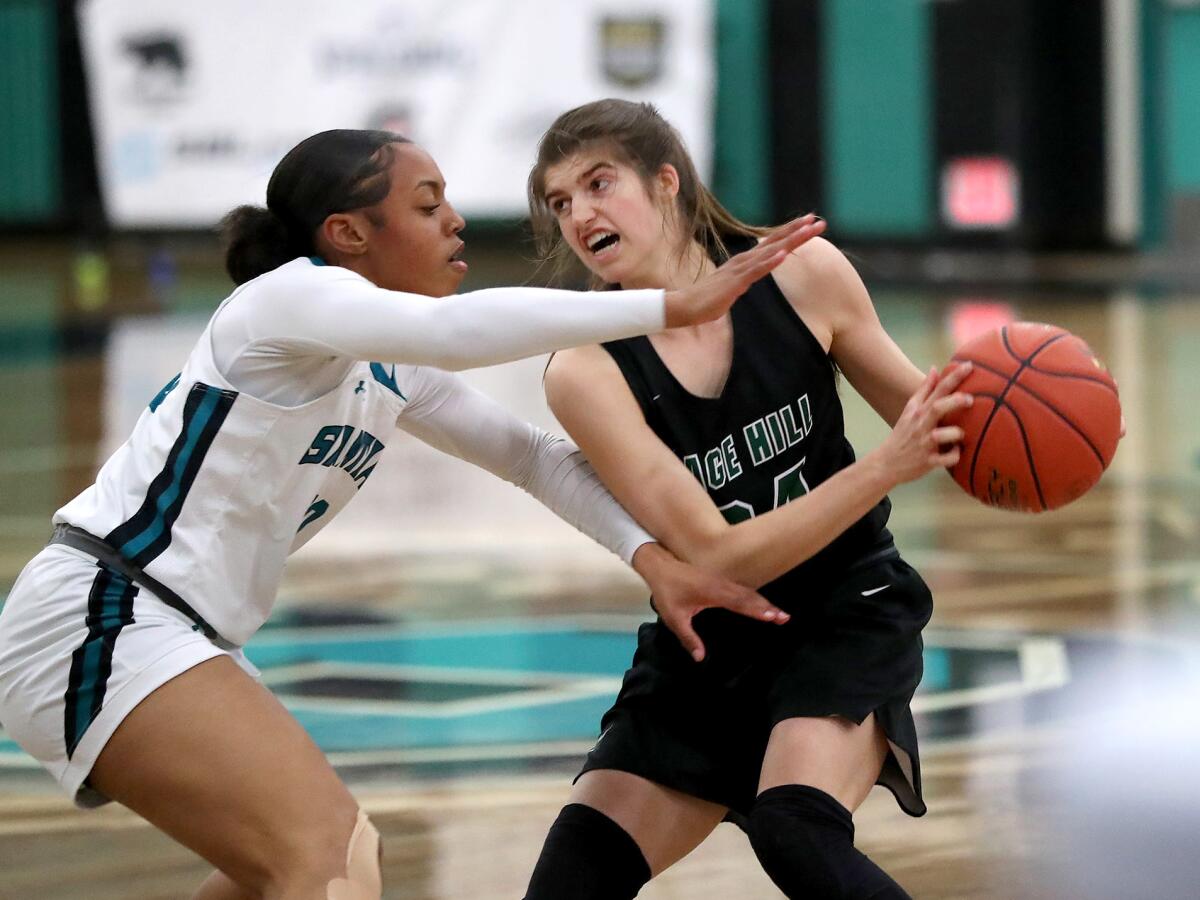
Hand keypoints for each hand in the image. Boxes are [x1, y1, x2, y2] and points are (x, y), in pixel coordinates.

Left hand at [631, 543, 787, 661]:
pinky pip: (742, 588)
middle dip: (768, 607)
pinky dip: (756, 597)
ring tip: (780, 614)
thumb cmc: (668, 592)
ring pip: (748, 592)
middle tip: (785, 618)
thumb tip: (700, 658)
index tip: (772, 616)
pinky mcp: (721, 580)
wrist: (661, 567)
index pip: (739, 602)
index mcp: (713, 592)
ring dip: (764, 602)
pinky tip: (763, 604)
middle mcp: (722, 585)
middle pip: (749, 596)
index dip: (756, 610)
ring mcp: (722, 580)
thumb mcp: (674, 618)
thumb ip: (688, 638)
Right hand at [662, 215, 827, 327]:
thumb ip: (745, 278)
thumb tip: (754, 277)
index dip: (792, 232)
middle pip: (776, 242)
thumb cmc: (707, 299)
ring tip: (808, 230)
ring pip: (770, 252)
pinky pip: (756, 271)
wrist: (684, 307)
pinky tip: (784, 254)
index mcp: (745, 261)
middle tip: (818, 220)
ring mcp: (740, 270)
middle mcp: (744, 260)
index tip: (810, 222)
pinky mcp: (735, 282)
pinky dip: (770, 262)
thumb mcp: (733, 286)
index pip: (773, 243)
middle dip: (798, 231)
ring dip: (790, 240)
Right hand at [872, 362, 973, 485]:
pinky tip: (956, 452)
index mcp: (919, 411)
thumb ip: (924, 390)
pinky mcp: (928, 461)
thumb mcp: (910, 410)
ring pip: (943, 435)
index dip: (954, 377)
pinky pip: (947, 459)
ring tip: (960, 435)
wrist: (886, 463)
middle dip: (955, 401)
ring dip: (956, 433)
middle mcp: (921, 425)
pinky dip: (955, 456)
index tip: (969, 365)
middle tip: (970, 399)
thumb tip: (935, 369)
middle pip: (938, 408)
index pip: (937, 389)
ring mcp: (924, 444)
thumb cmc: (903, 435)